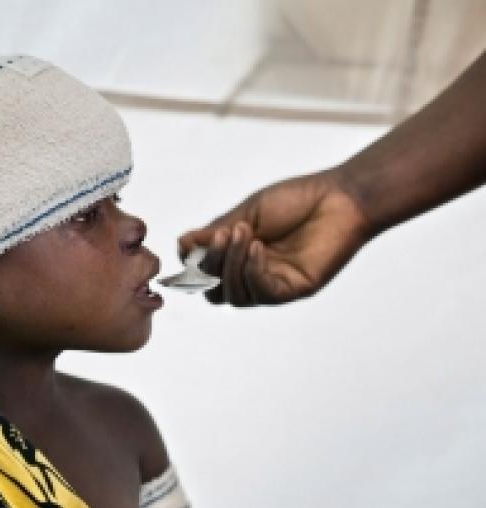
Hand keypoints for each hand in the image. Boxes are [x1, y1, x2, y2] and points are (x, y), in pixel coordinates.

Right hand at [178, 168, 370, 305]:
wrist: (339, 197)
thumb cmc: (296, 200)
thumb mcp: (247, 213)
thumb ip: (215, 232)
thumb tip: (182, 243)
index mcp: (239, 257)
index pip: (205, 275)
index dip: (193, 265)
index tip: (190, 243)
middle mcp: (253, 275)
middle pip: (214, 290)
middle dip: (210, 264)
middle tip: (222, 234)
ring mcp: (272, 285)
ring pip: (234, 295)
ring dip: (230, 264)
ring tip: (241, 232)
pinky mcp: (293, 289)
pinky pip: (262, 292)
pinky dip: (252, 271)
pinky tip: (258, 247)